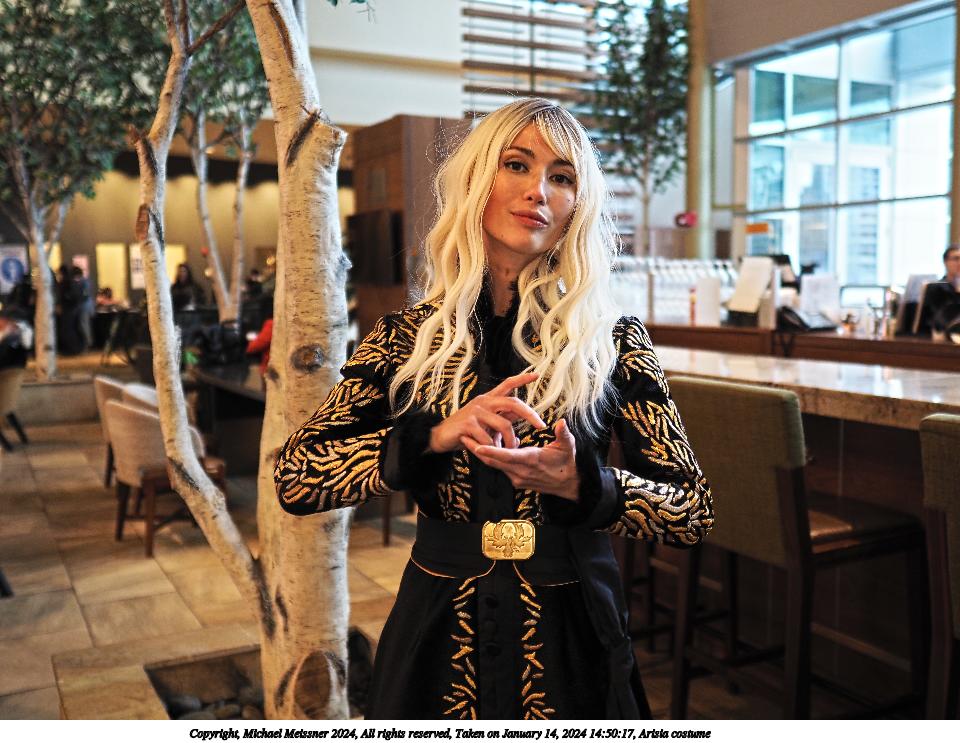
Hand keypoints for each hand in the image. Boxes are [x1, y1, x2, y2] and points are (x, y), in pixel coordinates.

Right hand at [428, 371, 546, 453]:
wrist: (441, 437)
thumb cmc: (466, 430)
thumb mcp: (487, 422)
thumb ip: (504, 417)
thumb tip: (523, 416)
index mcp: (489, 399)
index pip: (508, 384)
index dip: (522, 379)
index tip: (536, 375)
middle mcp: (484, 401)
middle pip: (513, 403)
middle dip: (530, 414)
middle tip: (540, 425)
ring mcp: (476, 411)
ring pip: (504, 425)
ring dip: (509, 441)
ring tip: (508, 450)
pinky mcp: (468, 424)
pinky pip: (488, 438)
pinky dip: (493, 448)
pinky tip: (491, 451)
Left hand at [462, 419, 579, 501]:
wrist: (568, 485)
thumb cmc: (567, 463)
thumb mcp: (568, 447)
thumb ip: (563, 434)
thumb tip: (561, 423)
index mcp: (532, 460)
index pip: (508, 456)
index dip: (492, 450)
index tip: (477, 444)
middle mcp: (521, 471)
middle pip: (494, 461)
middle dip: (477, 449)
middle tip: (463, 436)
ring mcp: (517, 478)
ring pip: (495, 465)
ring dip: (482, 453)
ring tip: (468, 439)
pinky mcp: (516, 481)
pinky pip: (500, 468)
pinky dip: (492, 458)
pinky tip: (487, 447)